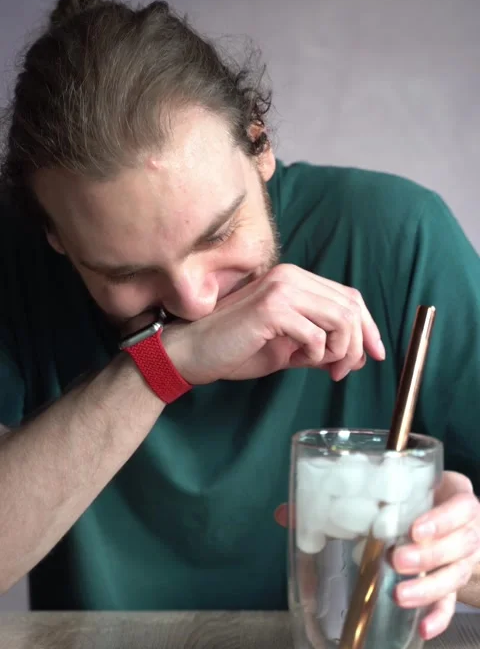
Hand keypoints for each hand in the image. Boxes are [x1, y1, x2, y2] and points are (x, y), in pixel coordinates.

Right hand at [162, 264, 384, 383]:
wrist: (192, 352)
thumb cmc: (235, 349)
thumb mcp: (287, 349)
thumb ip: (320, 348)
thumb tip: (356, 357)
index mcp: (295, 280)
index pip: (348, 296)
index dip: (368, 326)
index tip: (376, 354)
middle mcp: (291, 277)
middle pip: (350, 306)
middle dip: (358, 344)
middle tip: (345, 371)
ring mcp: (281, 289)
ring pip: (340, 319)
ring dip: (340, 351)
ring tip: (324, 368)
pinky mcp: (271, 308)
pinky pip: (316, 334)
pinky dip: (316, 354)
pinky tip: (299, 360)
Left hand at [392, 471, 479, 638]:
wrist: (443, 514)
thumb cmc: (422, 495)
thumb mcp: (414, 484)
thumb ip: (395, 488)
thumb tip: (356, 496)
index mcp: (460, 499)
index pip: (462, 508)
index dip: (442, 521)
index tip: (416, 531)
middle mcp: (469, 530)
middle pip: (461, 545)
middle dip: (429, 556)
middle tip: (397, 560)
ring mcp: (464, 560)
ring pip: (456, 576)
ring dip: (429, 588)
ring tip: (400, 595)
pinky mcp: (454, 584)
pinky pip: (451, 603)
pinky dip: (439, 617)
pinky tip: (424, 629)